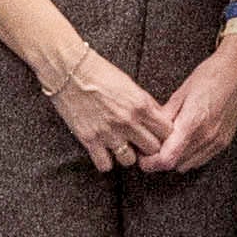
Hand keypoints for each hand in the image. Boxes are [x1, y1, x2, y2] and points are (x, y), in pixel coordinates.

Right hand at [39, 43, 169, 171]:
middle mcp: (128, 121)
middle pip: (152, 149)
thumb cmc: (99, 72)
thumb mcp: (130, 84)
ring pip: (130, 161)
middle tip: (140, 144)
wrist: (69, 70)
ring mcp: (109, 132)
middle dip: (149, 148)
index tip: (157, 134)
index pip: (167, 131)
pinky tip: (104, 152)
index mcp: (141, 105)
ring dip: (127, 156)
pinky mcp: (90, 140)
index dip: (164, 135)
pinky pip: (105, 165)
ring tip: (121, 147)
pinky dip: (106, 161)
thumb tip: (159, 119)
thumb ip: (146, 103)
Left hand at [142, 34, 236, 172]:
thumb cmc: (210, 76)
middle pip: (176, 165)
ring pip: (188, 165)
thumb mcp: (180, 93)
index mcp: (193, 122)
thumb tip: (149, 130)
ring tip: (169, 143)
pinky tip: (185, 142)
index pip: (168, 158)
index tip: (143, 157)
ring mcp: (217, 141)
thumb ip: (165, 116)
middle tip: (152, 148)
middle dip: (160, 160)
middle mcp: (206, 136)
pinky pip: (201, 159)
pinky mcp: (223, 142)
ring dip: (175, 159)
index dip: (151, 162)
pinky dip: (189, 156)